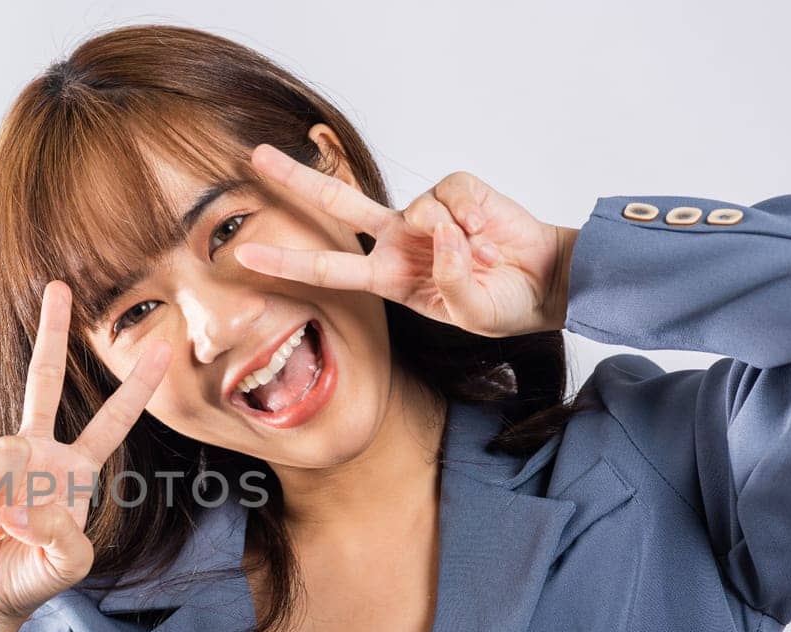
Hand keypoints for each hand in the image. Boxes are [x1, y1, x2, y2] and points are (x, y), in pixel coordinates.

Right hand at [0, 280, 171, 631]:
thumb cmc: (28, 576)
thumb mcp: (68, 566)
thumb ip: (65, 540)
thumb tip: (29, 505)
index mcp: (74, 469)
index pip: (111, 421)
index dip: (136, 387)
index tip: (162, 348)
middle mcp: (37, 452)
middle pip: (43, 379)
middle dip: (52, 332)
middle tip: (59, 287)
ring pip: (7, 454)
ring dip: (8, 503)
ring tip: (3, 531)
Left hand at [232, 143, 574, 337]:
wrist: (546, 282)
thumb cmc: (503, 303)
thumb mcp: (470, 314)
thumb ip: (448, 281)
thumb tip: (439, 233)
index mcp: (387, 277)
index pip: (325, 268)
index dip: (285, 263)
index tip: (244, 257)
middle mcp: (397, 240)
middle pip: (335, 203)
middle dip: (294, 179)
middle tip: (255, 157)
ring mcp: (423, 212)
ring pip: (414, 211)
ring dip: (450, 237)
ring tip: (481, 256)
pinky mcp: (454, 189)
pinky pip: (448, 198)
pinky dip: (470, 217)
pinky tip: (486, 230)